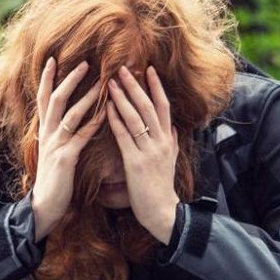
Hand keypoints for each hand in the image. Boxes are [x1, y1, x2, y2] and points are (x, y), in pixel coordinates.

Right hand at [30, 58, 103, 241]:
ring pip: (70, 114)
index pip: (43, 99)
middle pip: (55, 99)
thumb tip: (65, 121)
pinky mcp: (65, 158)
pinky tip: (105, 114)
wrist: (44, 206)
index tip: (53, 59)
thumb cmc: (53, 181)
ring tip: (102, 83)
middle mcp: (47, 134)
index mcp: (44, 132)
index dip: (47, 79)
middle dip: (69, 79)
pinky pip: (81, 137)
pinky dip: (93, 124)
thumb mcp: (52, 153)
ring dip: (87, 97)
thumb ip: (58, 136)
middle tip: (85, 63)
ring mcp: (55, 145)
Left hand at [106, 65, 179, 243]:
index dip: (156, 87)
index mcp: (168, 139)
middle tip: (123, 68)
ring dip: (123, 98)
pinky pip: (124, 136)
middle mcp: (161, 141)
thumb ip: (172, 143)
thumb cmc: (163, 188)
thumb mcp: (172, 162)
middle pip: (149, 106)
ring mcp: (148, 151)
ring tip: (112, 82)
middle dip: (136, 86)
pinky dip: (115, 120)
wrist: (164, 212)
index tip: (148, 69)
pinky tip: (106, 108)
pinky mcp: (135, 162)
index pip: (163, 106)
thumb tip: (173, 128)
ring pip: (136, 118)